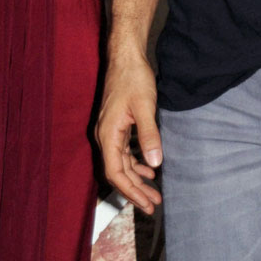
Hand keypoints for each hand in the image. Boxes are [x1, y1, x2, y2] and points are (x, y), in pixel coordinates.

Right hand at [95, 52, 162, 214]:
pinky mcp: (117, 124)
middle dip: (135, 190)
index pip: (115, 172)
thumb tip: (155, 163)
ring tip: (153, 192)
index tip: (146, 203)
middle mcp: (105, 135)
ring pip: (121, 163)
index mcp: (108, 134)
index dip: (130, 191)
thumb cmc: (133, 78)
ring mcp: (110, 130)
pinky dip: (135, 163)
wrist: (125, 56)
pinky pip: (123, 151)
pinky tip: (148, 168)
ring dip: (136, 178)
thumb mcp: (144, 107)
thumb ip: (149, 135)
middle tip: (153, 205)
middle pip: (118, 171)